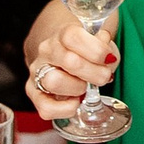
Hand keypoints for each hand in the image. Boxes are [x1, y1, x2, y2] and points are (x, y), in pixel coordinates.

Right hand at [22, 0, 119, 124]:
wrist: (59, 51)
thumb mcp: (98, 36)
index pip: (73, 37)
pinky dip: (65, 109)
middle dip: (95, 73)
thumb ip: (105, 42)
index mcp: (62, 34)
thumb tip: (108, 56)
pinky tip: (76, 101)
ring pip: (54, 82)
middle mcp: (47, 51)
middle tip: (104, 76)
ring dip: (78, 89)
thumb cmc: (84, 46)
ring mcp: (37, 72)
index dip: (96, 49)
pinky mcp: (34, 93)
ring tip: (86, 87)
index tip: (109, 58)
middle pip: (70, 62)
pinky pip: (46, 108)